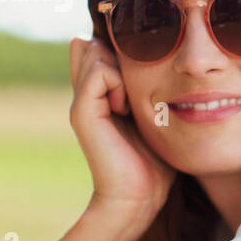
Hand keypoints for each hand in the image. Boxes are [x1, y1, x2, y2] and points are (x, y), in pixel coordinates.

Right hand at [69, 36, 176, 228]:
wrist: (138, 196)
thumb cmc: (155, 162)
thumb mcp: (157, 117)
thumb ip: (152, 92)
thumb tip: (159, 63)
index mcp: (102, 94)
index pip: (100, 47)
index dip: (121, 50)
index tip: (145, 77)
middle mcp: (87, 94)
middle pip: (93, 44)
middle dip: (119, 55)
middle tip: (136, 89)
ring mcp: (82, 102)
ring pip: (94, 50)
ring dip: (121, 69)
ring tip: (130, 102)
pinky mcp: (81, 112)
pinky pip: (98, 71)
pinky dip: (118, 83)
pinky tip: (125, 108)